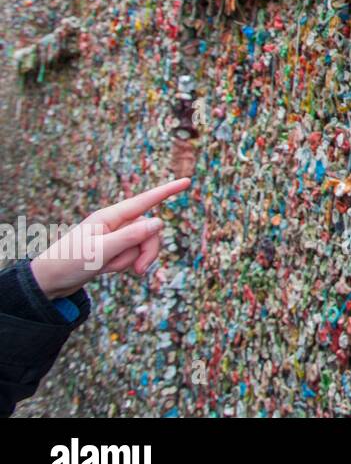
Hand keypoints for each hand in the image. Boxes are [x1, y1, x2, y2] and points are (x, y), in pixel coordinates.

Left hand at [30, 178, 189, 299]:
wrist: (49, 282)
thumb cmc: (69, 263)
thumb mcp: (100, 252)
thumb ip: (131, 237)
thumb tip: (159, 222)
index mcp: (110, 216)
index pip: (145, 200)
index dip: (167, 191)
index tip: (188, 181)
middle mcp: (115, 223)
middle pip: (149, 231)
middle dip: (147, 251)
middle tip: (138, 271)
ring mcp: (115, 235)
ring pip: (142, 244)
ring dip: (132, 260)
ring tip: (111, 269)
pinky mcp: (114, 248)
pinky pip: (133, 254)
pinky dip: (125, 264)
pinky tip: (108, 269)